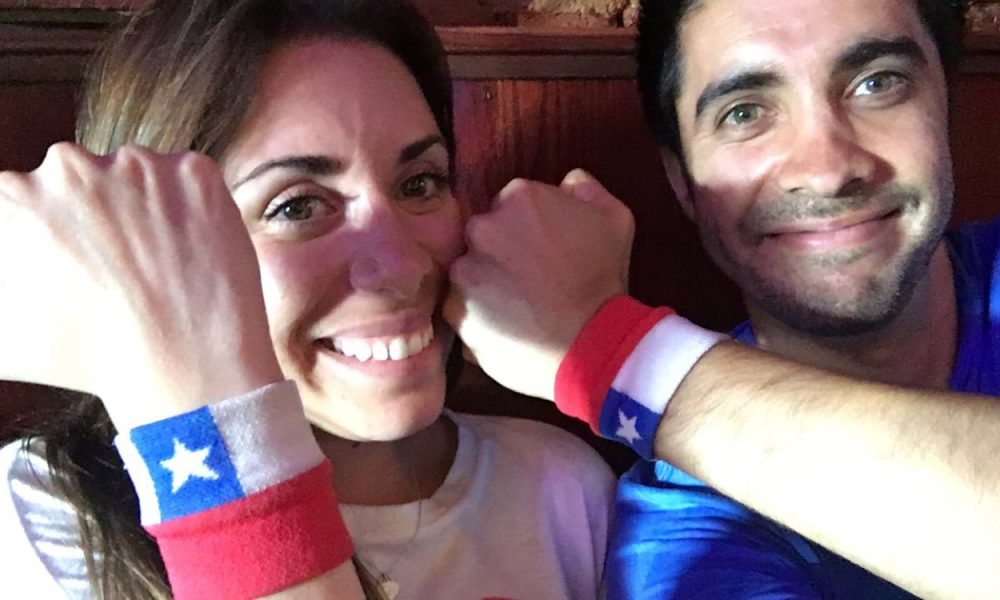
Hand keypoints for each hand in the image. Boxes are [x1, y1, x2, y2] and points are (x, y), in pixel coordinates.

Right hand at [0, 144, 281, 428]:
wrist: (185, 365)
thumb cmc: (88, 359)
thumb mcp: (1, 339)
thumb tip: (7, 284)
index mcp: (11, 198)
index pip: (24, 200)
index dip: (52, 235)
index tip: (74, 262)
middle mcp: (68, 168)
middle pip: (80, 181)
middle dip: (95, 215)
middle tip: (118, 269)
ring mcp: (137, 165)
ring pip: (136, 177)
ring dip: (143, 209)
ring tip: (157, 268)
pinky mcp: (195, 172)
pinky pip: (190, 181)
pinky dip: (192, 209)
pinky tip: (189, 254)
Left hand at [444, 169, 632, 399]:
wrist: (588, 346)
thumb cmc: (604, 281)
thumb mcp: (616, 220)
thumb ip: (587, 189)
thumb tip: (569, 180)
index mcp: (520, 198)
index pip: (512, 203)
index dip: (529, 228)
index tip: (543, 250)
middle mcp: (483, 228)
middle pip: (485, 234)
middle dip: (502, 253)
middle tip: (531, 280)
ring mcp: (465, 271)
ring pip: (470, 272)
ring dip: (488, 286)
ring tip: (520, 309)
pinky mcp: (454, 311)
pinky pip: (463, 310)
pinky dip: (480, 319)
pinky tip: (510, 328)